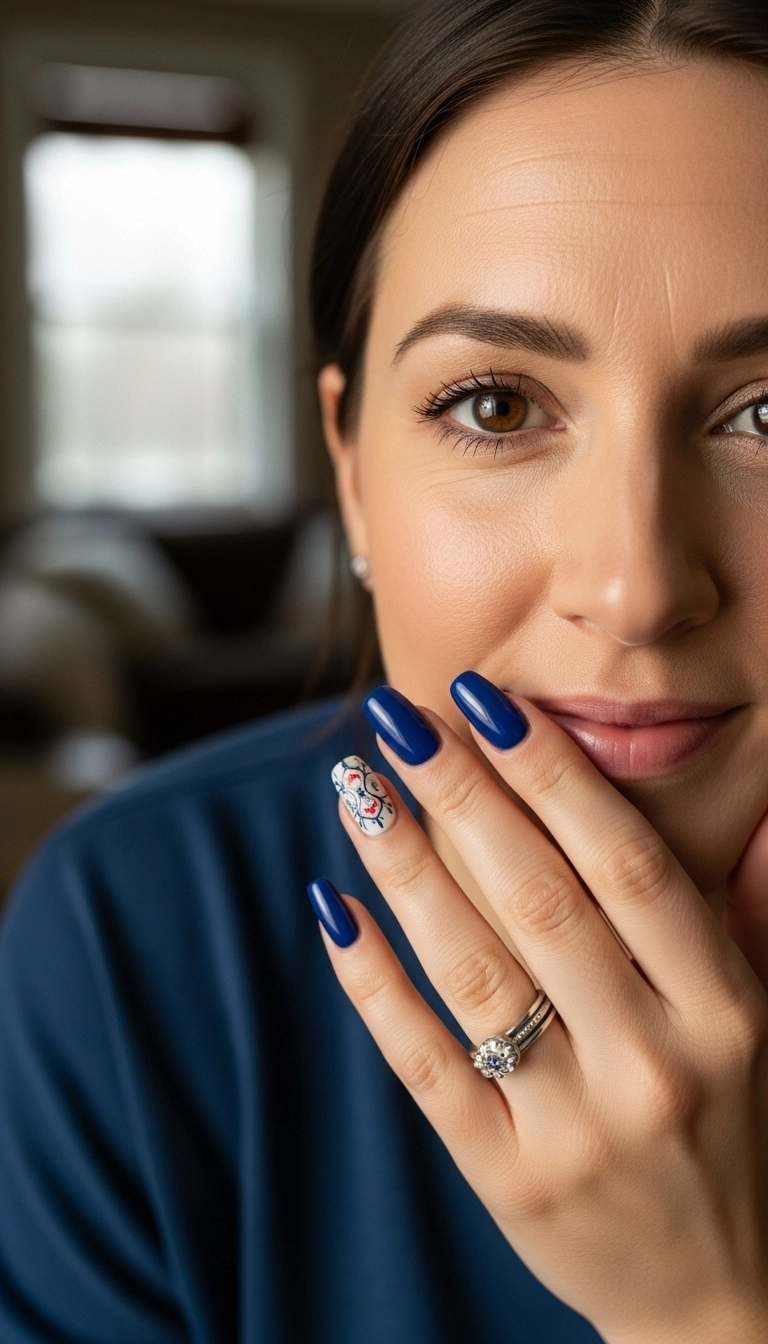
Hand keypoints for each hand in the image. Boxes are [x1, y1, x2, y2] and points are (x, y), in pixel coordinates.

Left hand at [315, 679, 767, 1343]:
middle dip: (461, 793)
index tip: (487, 701)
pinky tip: (331, 905)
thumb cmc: (737, 1127)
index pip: (629, 863)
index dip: (552, 773)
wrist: (724, 1298)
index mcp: (727, 1008)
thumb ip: (754, 913)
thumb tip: (752, 813)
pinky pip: (423, 1062)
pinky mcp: (507, 1175)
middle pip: (539, 898)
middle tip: (399, 716)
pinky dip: (372, 981)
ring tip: (355, 786)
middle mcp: (655, 1063)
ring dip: (404, 865)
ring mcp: (576, 1126)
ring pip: (473, 969)